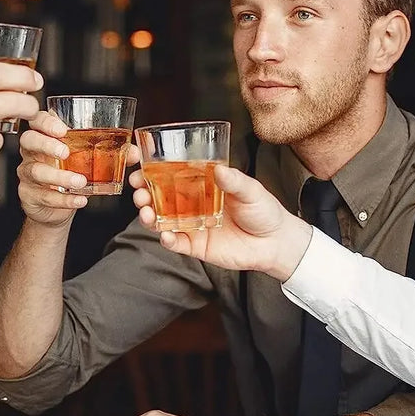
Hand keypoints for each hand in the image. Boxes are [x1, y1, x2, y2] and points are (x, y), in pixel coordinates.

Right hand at [17, 111, 135, 227]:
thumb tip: (133, 152)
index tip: (62, 129)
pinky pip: (44, 196)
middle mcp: (32, 153)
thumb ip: (110, 153)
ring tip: (80, 182)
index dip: (46, 122)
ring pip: (36, 171)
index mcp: (45, 137)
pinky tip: (80, 200)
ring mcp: (27, 175)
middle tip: (65, 152)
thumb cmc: (71, 174)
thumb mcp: (88, 161)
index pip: (37, 121)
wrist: (56, 207)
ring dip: (59, 176)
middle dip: (46, 144)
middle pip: (28, 141)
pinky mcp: (29, 196)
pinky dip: (64, 200)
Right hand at [131, 164, 311, 280]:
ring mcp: (191, 225)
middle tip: (139, 193)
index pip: (169, 176)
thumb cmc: (264, 211)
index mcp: (200, 186)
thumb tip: (219, 169)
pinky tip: (165, 236)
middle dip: (143, 195)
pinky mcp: (196, 246)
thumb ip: (234, 181)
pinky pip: (176, 243)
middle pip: (158, 198)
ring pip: (161, 221)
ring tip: (147, 213)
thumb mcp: (251, 190)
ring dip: (149, 217)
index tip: (139, 169)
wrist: (275, 242)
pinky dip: (167, 240)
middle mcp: (191, 205)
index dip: (151, 173)